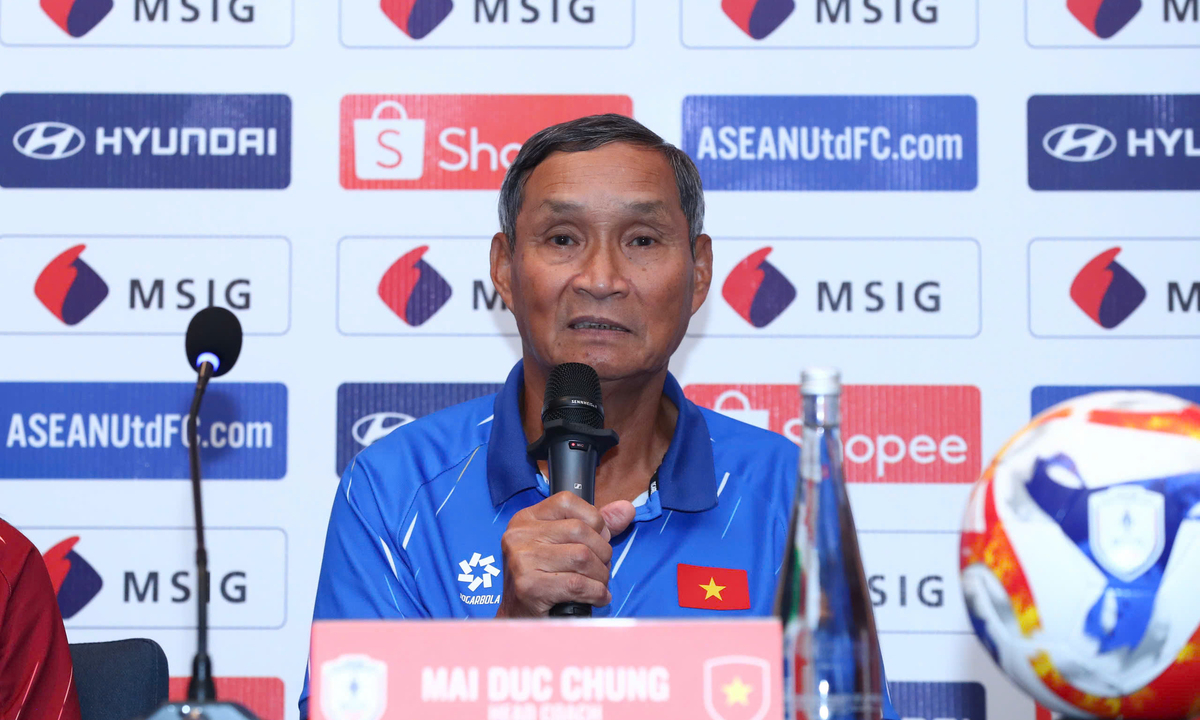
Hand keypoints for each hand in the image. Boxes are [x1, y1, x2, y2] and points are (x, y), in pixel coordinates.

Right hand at [494, 492, 635, 617]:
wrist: (518, 618)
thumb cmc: (543, 578)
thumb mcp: (563, 545)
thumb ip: (594, 526)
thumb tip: (626, 509)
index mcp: (526, 519)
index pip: (567, 501)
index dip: (593, 519)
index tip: (600, 538)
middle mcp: (519, 535)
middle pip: (580, 530)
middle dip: (602, 553)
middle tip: (602, 568)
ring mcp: (521, 560)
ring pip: (582, 557)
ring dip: (600, 575)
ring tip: (599, 584)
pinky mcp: (529, 586)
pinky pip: (577, 584)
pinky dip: (595, 593)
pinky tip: (597, 597)